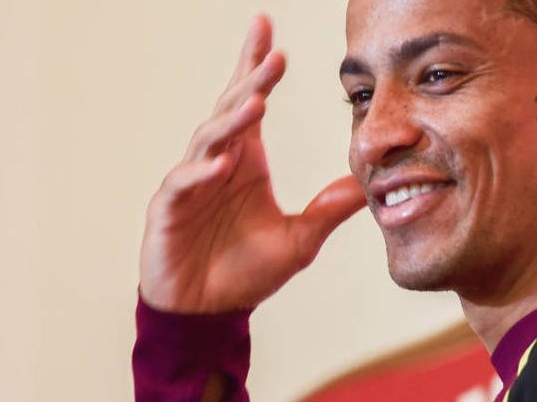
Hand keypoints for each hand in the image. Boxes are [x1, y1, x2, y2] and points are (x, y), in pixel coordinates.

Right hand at [139, 15, 365, 313]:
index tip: (270, 33)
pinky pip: (184, 185)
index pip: (250, 104)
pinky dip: (200, 173)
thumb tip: (367, 184)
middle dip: (252, 79)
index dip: (258, 69)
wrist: (208, 311)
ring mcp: (190, 184)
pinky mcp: (170, 211)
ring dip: (232, 121)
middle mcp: (216, 162)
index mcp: (245, 161)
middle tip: (273, 51)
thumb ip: (329, 210)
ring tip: (257, 100)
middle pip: (232, 110)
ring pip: (209, 140)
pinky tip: (220, 162)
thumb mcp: (300, 240)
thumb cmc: (245, 273)